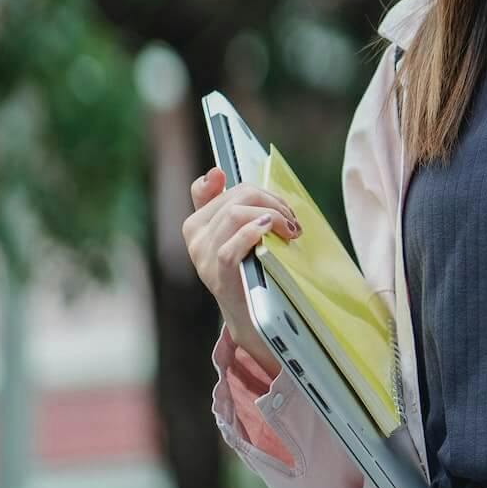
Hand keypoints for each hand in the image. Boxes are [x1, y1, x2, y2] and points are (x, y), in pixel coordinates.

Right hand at [182, 166, 301, 368]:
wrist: (251, 316)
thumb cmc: (249, 268)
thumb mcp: (237, 235)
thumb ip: (228, 204)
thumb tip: (214, 171)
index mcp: (195, 225)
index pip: (209, 190)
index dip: (238, 187)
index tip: (260, 195)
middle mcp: (194, 239)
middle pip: (235, 199)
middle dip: (271, 201)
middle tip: (291, 218)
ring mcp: (203, 258)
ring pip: (236, 215)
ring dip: (273, 215)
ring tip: (291, 229)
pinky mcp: (218, 275)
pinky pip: (232, 245)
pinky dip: (255, 232)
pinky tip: (274, 232)